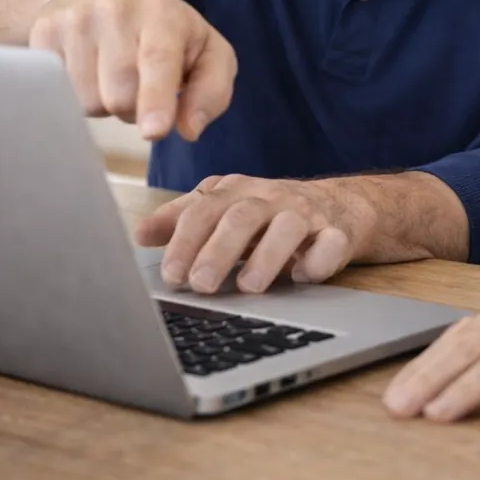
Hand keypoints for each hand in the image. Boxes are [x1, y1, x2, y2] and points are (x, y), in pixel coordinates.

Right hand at [28, 0, 235, 142]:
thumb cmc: (163, 30)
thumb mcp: (207, 51)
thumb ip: (211, 91)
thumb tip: (189, 130)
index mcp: (161, 13)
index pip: (157, 61)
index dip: (156, 99)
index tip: (154, 131)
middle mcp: (114, 9)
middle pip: (120, 95)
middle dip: (134, 108)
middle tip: (140, 84)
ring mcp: (73, 20)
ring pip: (87, 101)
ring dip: (104, 103)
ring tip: (112, 75)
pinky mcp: (43, 35)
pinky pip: (58, 95)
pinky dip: (77, 96)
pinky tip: (86, 71)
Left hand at [134, 174, 377, 293]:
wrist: (341, 207)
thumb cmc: (269, 215)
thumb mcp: (224, 211)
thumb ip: (182, 220)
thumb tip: (138, 234)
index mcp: (236, 190)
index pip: (204, 209)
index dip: (184, 240)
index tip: (170, 273)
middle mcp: (270, 197)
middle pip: (242, 217)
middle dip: (218, 251)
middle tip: (200, 285)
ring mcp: (306, 214)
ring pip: (287, 227)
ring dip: (265, 257)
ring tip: (247, 288)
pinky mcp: (338, 233)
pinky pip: (331, 243)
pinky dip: (317, 260)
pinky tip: (302, 277)